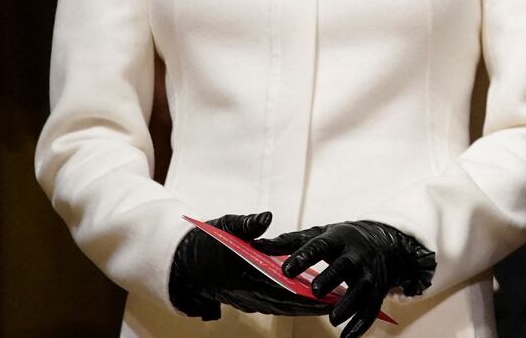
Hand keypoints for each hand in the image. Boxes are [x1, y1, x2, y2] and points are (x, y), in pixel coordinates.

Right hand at [168, 211, 331, 320]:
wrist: (188, 264)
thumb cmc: (209, 242)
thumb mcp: (226, 226)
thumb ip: (247, 224)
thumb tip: (265, 217)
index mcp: (241, 276)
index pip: (275, 286)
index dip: (299, 291)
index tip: (322, 290)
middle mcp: (245, 294)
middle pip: (283, 303)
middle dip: (310, 304)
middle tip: (337, 302)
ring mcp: (248, 301)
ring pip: (281, 308)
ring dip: (305, 308)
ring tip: (332, 304)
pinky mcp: (251, 301)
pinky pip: (276, 306)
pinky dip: (294, 306)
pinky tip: (313, 302)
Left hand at [251, 220, 435, 337]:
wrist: (384, 244)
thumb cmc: (341, 241)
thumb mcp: (318, 234)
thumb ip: (288, 242)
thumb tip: (256, 246)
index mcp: (338, 238)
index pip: (320, 245)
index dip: (304, 257)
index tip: (287, 269)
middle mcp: (356, 255)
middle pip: (345, 266)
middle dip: (331, 277)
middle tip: (315, 291)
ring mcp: (369, 274)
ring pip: (361, 290)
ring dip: (348, 305)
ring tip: (332, 319)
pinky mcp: (378, 291)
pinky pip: (371, 310)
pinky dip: (359, 325)